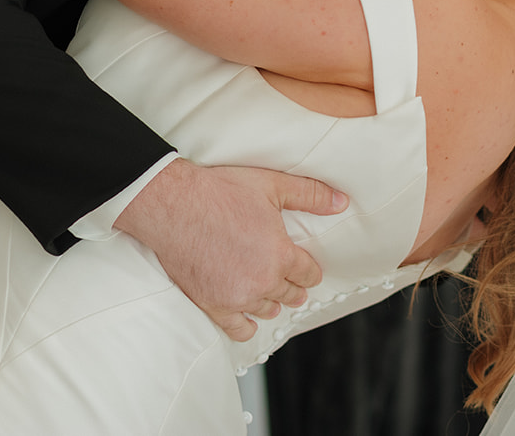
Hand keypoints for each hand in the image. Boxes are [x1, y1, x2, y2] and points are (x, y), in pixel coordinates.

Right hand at [114, 157, 348, 340]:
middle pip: (290, 295)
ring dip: (271, 302)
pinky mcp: (212, 306)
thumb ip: (310, 195)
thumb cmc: (220, 192)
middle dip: (293, 286)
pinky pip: (239, 329)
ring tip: (268, 292)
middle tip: (291, 281)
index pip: (308, 274)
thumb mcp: (272, 185)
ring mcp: (236, 297)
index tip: (307, 269)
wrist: (173, 205)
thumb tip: (341, 202)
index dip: (310, 270)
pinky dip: (246, 324)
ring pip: (267, 310)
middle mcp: (262, 281)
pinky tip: (247, 315)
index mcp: (280, 255)